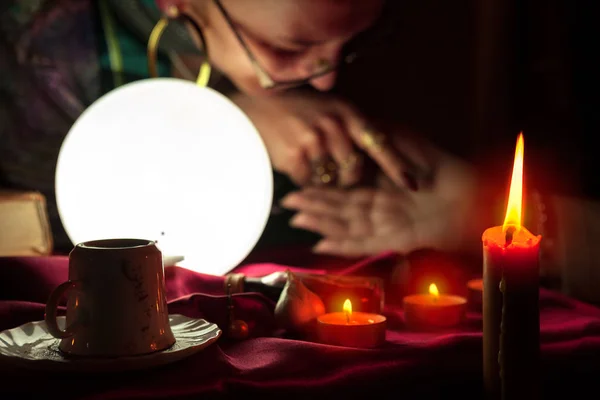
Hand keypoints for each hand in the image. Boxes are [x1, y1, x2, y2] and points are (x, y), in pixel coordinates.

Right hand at [231, 90, 414, 187]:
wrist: (256, 110)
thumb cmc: (297, 112)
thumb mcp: (329, 109)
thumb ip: (351, 128)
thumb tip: (371, 159)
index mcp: (348, 114)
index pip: (379, 143)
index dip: (396, 166)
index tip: (413, 184)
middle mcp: (335, 126)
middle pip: (354, 170)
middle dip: (346, 178)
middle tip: (331, 170)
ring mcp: (315, 140)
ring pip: (330, 179)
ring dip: (320, 177)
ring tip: (304, 158)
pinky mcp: (296, 155)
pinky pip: (308, 182)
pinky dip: (302, 178)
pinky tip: (292, 161)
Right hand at [281, 142, 490, 256]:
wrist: (464, 188)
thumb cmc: (434, 162)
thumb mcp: (400, 142)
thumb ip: (376, 141)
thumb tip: (348, 134)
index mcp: (375, 184)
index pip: (340, 188)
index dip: (318, 186)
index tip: (296, 181)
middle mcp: (375, 206)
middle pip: (337, 208)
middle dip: (312, 206)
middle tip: (287, 203)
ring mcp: (382, 223)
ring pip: (344, 225)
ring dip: (321, 223)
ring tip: (298, 220)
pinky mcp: (393, 239)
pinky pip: (363, 243)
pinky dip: (342, 245)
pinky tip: (322, 245)